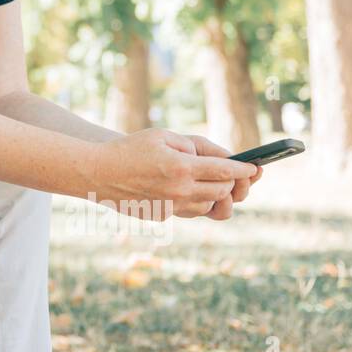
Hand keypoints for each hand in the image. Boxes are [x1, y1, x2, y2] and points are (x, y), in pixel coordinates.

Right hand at [91, 128, 258, 221]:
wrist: (97, 173)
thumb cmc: (129, 149)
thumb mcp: (162, 136)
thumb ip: (193, 144)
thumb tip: (218, 158)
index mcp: (181, 167)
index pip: (225, 171)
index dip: (244, 170)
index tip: (255, 168)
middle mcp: (179, 191)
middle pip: (223, 191)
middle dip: (232, 182)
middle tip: (232, 173)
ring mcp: (171, 207)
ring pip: (209, 205)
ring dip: (215, 193)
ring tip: (209, 181)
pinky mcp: (162, 216)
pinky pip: (190, 211)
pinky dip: (196, 200)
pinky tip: (187, 189)